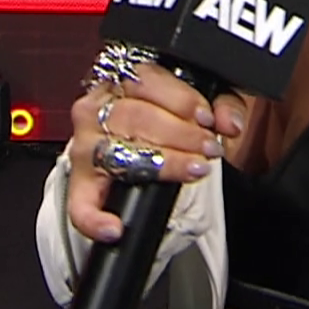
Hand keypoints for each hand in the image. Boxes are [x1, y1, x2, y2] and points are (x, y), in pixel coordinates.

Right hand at [65, 66, 246, 243]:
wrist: (149, 147)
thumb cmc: (170, 120)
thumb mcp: (203, 103)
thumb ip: (223, 106)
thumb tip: (230, 122)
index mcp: (122, 81)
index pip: (145, 81)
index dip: (180, 100)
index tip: (207, 118)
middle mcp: (96, 109)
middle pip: (134, 116)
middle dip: (180, 133)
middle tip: (209, 147)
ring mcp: (85, 146)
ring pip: (116, 152)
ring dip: (161, 164)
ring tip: (193, 169)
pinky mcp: (81, 183)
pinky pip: (79, 205)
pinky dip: (94, 218)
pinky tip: (115, 227)